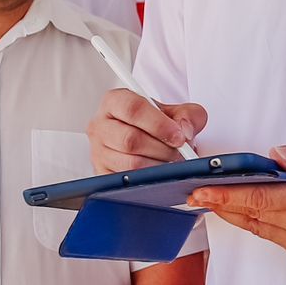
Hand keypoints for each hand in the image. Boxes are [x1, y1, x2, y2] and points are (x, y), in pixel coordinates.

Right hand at [87, 88, 207, 171]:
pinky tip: (159, 174)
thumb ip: (188, 115)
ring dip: (158, 166)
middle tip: (180, 153)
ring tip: (171, 163)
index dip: (159, 124)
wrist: (145, 139)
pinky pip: (126, 182)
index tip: (179, 136)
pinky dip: (149, 180)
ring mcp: (98, 151)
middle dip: (162, 149)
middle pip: (130, 140)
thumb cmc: (156, 124)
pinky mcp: (101, 174)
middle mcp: (100, 125)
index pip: (133, 109)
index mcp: (115, 101)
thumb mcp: (176, 112)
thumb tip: (185, 131)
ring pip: (130, 164)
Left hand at [186, 139, 285, 259]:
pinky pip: (266, 232)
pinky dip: (250, 218)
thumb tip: (276, 156)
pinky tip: (236, 206)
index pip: (260, 199)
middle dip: (221, 203)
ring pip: (256, 226)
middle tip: (192, 193)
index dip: (226, 196)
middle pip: (252, 214)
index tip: (201, 192)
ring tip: (207, 197)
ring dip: (232, 212)